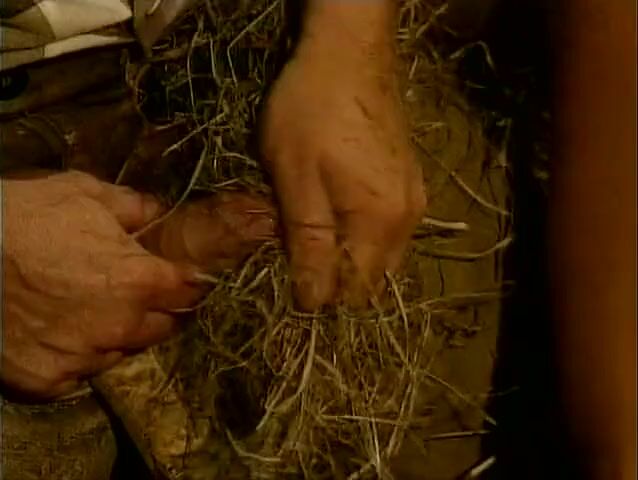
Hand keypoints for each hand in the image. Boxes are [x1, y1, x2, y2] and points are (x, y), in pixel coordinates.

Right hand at [1, 171, 203, 399]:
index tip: (182, 279)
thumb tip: (159, 213)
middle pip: (161, 327)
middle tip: (134, 295)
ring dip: (115, 336)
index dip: (188, 283)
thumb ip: (133, 206)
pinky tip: (56, 335)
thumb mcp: (83, 193)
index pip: (188, 291)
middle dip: (156, 311)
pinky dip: (75, 358)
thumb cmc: (24, 216)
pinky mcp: (46, 381)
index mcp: (138, 281)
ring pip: (120, 352)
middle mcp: (120, 326)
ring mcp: (83, 358)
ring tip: (87, 314)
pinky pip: (77, 375)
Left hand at [260, 24, 425, 309]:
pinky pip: (388, 230)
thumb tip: (312, 301)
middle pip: (373, 278)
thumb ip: (307, 244)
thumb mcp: (295, 179)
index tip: (287, 275)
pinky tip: (336, 212)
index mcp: (380, 223)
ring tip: (313, 229)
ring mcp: (414, 199)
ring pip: (381, 255)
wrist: (348, 51)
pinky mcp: (410, 182)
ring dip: (348, 256)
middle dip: (335, 278)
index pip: (355, 291)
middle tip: (296, 251)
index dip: (320, 293)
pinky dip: (361, 236)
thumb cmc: (311, 112)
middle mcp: (408, 219)